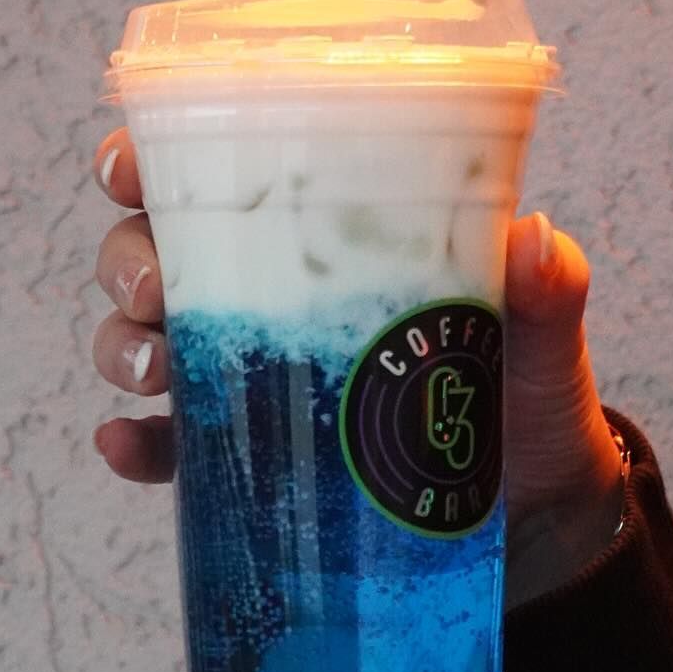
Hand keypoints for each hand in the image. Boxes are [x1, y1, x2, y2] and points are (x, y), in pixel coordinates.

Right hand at [90, 130, 624, 604]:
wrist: (536, 511)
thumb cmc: (531, 393)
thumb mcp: (546, 332)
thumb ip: (549, 288)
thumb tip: (535, 238)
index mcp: (331, 237)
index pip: (226, 176)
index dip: (154, 160)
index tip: (128, 169)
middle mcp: (276, 296)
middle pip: (158, 250)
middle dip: (130, 259)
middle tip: (155, 289)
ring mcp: (256, 376)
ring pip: (148, 337)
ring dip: (124, 344)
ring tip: (153, 372)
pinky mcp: (254, 458)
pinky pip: (172, 446)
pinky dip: (136, 443)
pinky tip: (126, 444)